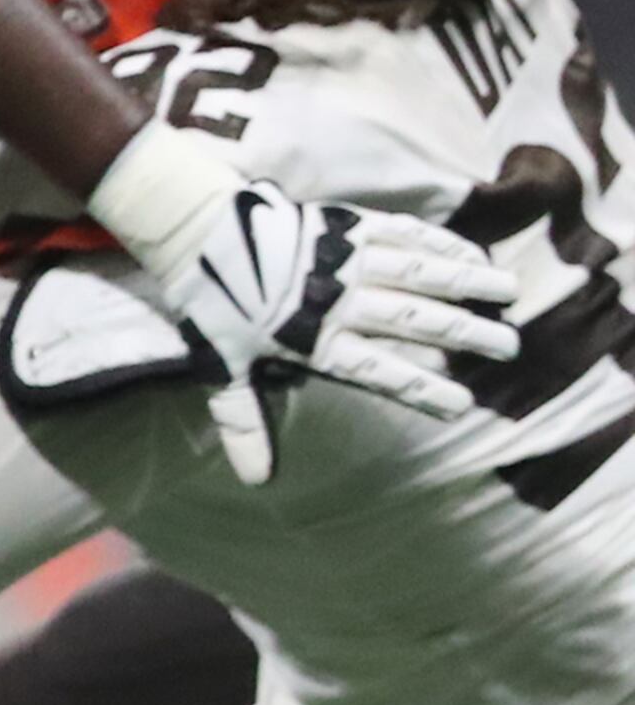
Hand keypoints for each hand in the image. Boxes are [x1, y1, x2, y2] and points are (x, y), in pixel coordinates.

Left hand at [96, 129, 517, 484]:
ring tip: (509, 293)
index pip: (378, 371)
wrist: (193, 231)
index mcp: (311, 340)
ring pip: (417, 272)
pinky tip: (471, 254)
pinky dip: (439, 243)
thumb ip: (244, 421)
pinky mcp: (345, 224)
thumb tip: (255, 480)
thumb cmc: (210, 305)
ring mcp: (344, 259)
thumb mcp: (222, 366)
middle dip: (464, 334)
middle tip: (509, 348)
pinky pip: (402, 233)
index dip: (421, 389)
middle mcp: (336, 299)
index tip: (463, 404)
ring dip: (466, 282)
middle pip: (413, 319)